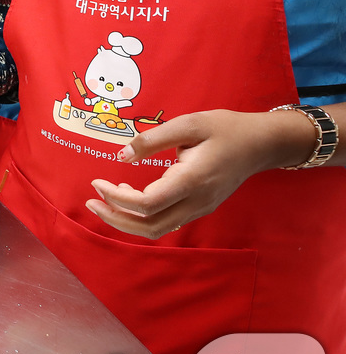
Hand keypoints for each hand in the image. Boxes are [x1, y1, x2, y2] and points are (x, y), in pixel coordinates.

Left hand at [85, 108, 312, 238]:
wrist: (261, 144)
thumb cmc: (225, 129)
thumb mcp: (189, 123)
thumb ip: (153, 139)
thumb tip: (122, 154)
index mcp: (192, 180)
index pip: (147, 204)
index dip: (116, 199)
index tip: (96, 183)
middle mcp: (197, 202)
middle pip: (150, 227)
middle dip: (115, 219)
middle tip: (91, 201)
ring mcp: (200, 209)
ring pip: (158, 230)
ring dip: (128, 221)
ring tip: (106, 197)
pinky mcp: (200, 208)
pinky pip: (167, 222)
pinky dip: (143, 216)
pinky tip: (130, 195)